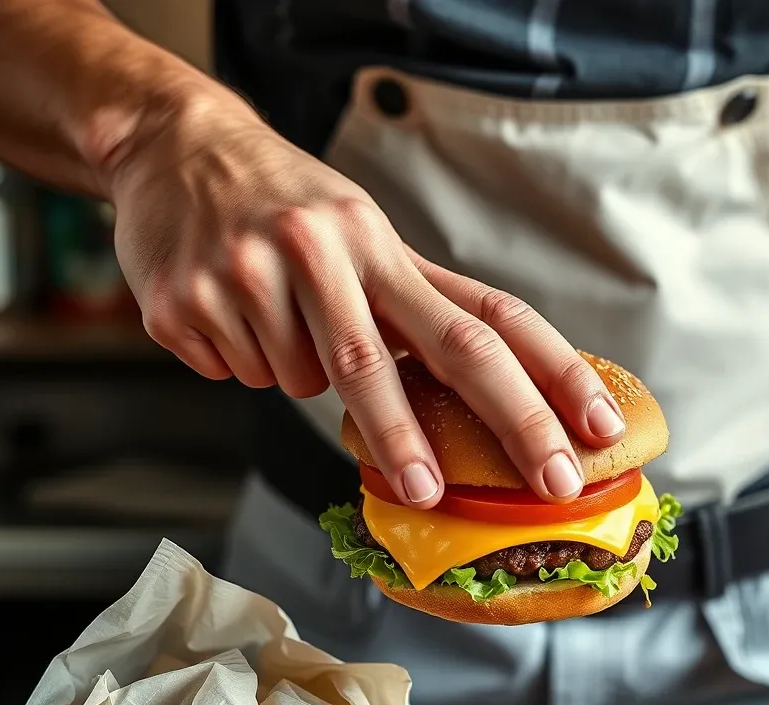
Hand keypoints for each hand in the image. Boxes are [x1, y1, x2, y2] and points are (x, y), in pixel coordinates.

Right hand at [103, 91, 626, 508]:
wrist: (174, 145)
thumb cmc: (291, 206)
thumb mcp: (366, 236)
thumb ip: (418, 312)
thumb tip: (478, 403)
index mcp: (383, 247)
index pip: (487, 323)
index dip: (550, 381)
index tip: (594, 433)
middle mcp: (324, 252)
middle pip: (384, 365)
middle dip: (414, 440)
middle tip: (438, 495)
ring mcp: (251, 275)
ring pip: (298, 382)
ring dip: (297, 371)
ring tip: (274, 309)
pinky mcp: (189, 304)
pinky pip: (238, 373)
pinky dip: (244, 361)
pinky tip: (229, 310)